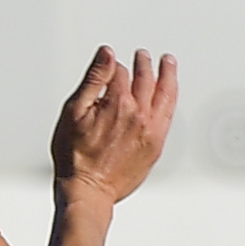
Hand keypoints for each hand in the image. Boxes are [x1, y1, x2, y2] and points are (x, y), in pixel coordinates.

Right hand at [50, 46, 177, 202]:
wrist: (89, 190)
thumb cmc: (75, 158)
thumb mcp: (74, 113)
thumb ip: (93, 80)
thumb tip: (107, 55)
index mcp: (118, 103)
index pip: (120, 73)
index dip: (114, 67)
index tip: (111, 65)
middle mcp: (140, 114)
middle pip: (145, 78)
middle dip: (143, 64)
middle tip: (142, 55)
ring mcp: (151, 129)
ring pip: (165, 93)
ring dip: (167, 74)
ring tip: (167, 63)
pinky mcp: (157, 144)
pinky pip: (169, 113)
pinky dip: (171, 97)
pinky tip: (170, 93)